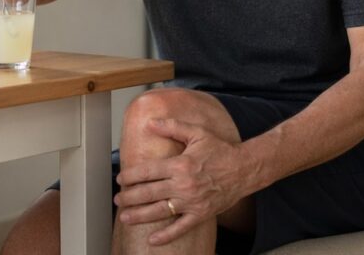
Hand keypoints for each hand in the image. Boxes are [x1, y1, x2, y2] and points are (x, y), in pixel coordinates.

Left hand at [114, 118, 255, 245]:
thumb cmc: (221, 150)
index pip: (148, 171)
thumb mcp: (197, 133)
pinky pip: (181, 228)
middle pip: (149, 192)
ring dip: (140, 215)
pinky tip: (153, 240)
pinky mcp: (201, 214)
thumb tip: (150, 123)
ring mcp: (192, 201)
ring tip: (125, 217)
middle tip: (117, 199)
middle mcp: (184, 184)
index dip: (131, 176)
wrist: (245, 168)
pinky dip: (167, 235)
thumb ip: (172, 127)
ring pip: (160, 211)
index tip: (120, 178)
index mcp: (180, 164)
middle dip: (130, 196)